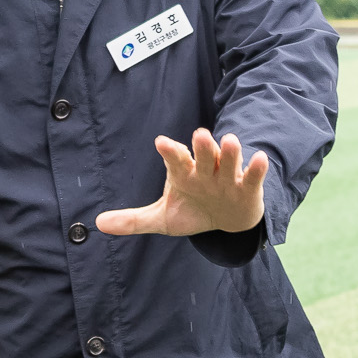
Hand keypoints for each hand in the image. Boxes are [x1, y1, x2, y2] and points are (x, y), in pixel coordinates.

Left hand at [95, 130, 267, 237]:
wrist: (228, 221)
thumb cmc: (194, 211)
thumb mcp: (163, 219)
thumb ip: (134, 220)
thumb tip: (99, 223)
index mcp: (183, 174)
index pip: (175, 159)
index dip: (170, 151)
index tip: (161, 142)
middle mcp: (206, 171)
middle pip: (203, 155)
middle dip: (202, 146)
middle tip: (199, 135)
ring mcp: (227, 177)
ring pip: (228, 160)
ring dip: (230, 152)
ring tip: (229, 141)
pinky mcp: (248, 188)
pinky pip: (252, 176)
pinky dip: (255, 168)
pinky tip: (258, 159)